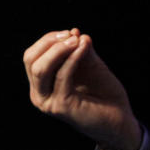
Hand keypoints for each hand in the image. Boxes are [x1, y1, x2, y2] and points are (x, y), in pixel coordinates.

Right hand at [23, 29, 140, 149]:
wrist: (119, 118)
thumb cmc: (103, 92)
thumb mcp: (90, 64)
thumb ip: (80, 49)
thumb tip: (74, 31)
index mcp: (41, 84)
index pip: (32, 56)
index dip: (48, 40)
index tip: (70, 32)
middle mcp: (39, 94)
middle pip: (31, 60)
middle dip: (50, 42)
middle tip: (72, 34)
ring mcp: (48, 102)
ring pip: (40, 69)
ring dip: (59, 49)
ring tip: (77, 39)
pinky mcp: (62, 107)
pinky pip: (62, 76)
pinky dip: (73, 58)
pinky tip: (83, 47)